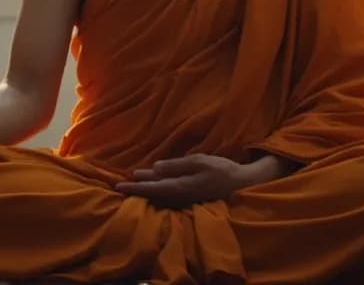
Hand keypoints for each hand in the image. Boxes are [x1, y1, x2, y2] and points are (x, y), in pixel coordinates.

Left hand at [114, 154, 256, 207]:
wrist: (244, 185)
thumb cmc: (223, 171)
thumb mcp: (200, 162)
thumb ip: (177, 166)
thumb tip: (156, 168)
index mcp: (181, 187)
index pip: (152, 188)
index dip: (135, 187)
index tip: (118, 186)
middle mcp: (181, 197)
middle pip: (154, 193)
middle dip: (138, 189)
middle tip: (119, 186)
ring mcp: (187, 200)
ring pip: (161, 196)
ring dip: (147, 191)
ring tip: (134, 185)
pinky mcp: (193, 200)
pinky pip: (169, 197)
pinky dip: (158, 192)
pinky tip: (155, 189)